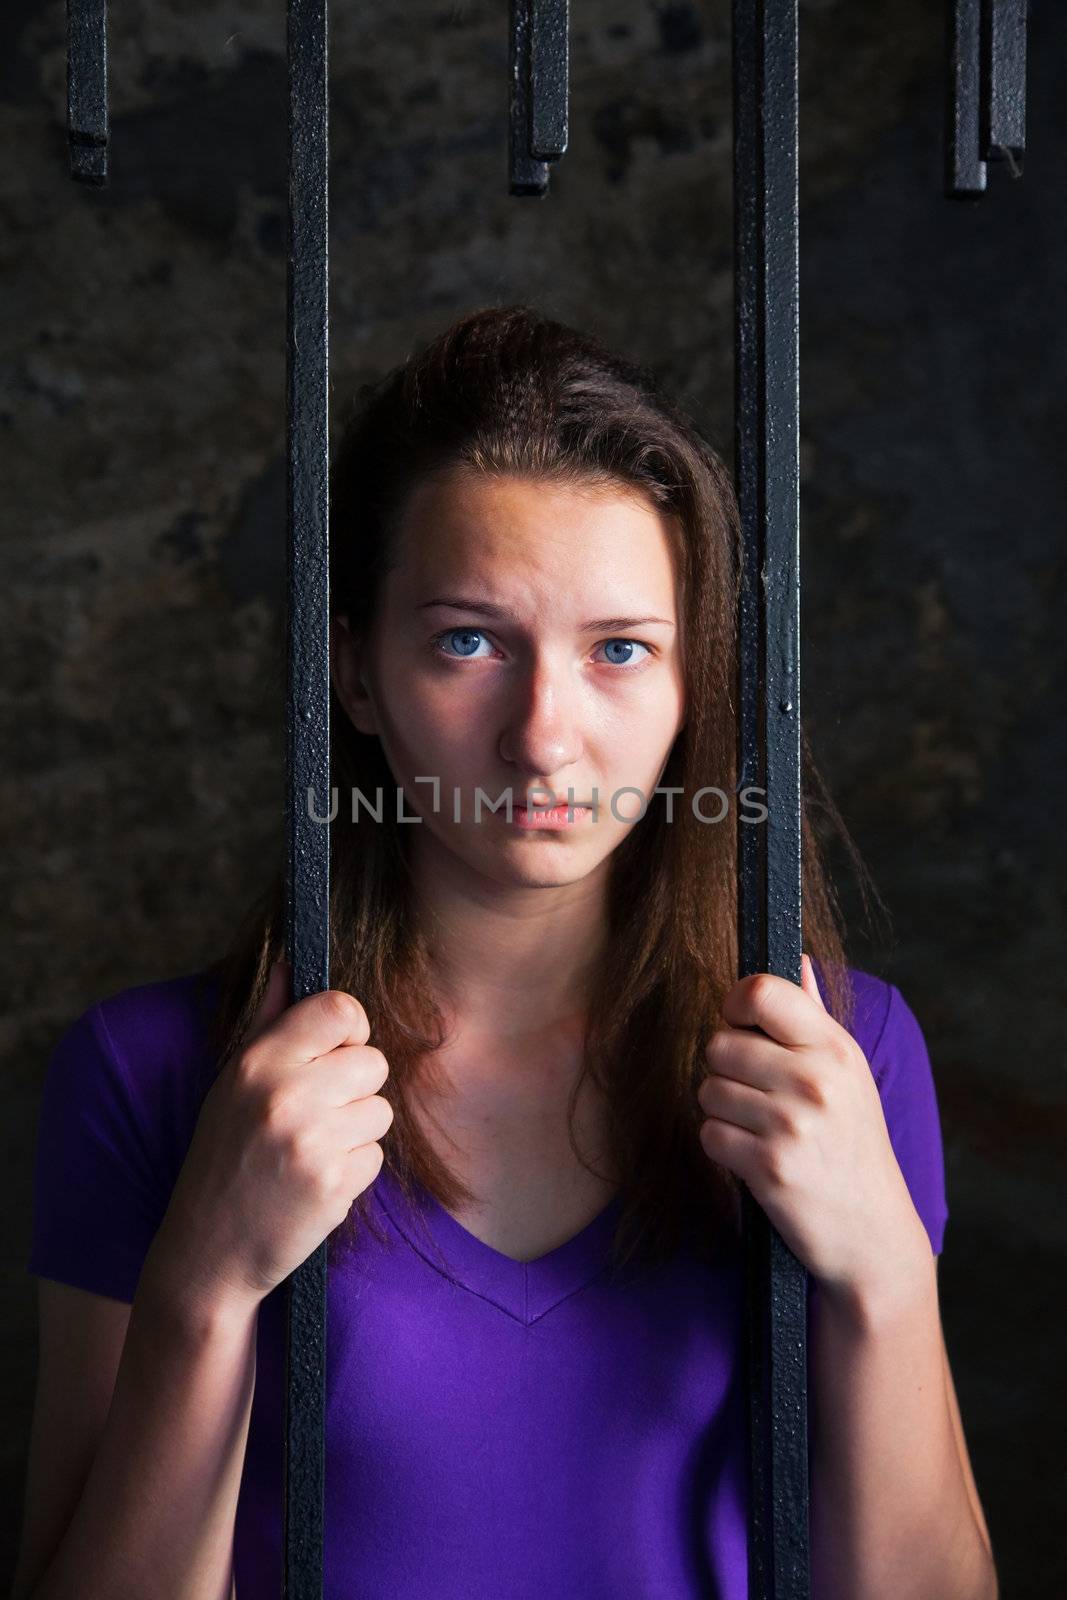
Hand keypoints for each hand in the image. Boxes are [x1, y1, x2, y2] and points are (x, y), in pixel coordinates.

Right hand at [145, 957, 394, 1316]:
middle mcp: (285, 1096)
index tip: (336, 1050)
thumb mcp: (230, 1083)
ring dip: (357, 1130)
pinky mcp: (334, 1184)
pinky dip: (355, 1169)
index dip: (350, 1029)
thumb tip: (293, 958)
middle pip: (373, 1061)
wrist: (208, 1252)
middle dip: (356, 1088)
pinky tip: (315, 1181)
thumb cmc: (224, 1157)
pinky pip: (378, 1155)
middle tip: (317, 1114)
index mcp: (257, 1062)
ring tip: (312, 1150)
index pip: (341, 1009)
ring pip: (382, 1109)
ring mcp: (311, 1142)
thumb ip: (268, 1020)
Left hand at [696, 955, 931, 1304]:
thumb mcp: (848, 1075)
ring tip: (758, 1128)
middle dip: (724, 1069)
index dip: (735, 1004)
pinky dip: (722, 1147)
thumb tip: (796, 956)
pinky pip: (709, 1134)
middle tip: (753, 1094)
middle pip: (720, 1043)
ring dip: (721, 1110)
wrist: (872, 1234)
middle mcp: (815, 1080)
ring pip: (708, 1090)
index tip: (739, 1023)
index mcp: (835, 1048)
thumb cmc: (853, 1145)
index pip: (761, 992)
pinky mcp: (769, 1167)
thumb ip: (814, 1016)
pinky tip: (754, 1157)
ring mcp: (792, 1124)